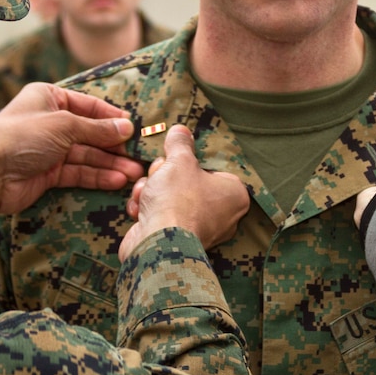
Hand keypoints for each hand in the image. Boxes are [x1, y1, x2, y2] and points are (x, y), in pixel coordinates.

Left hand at [0, 82, 144, 213]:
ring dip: (110, 164)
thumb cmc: (21, 137)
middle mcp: (50, 122)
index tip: (133, 128)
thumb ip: (97, 128)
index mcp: (49, 98)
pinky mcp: (48, 173)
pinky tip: (116, 180)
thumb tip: (126, 128)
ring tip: (133, 173)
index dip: (111, 117)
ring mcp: (49, 149)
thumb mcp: (64, 125)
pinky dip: (97, 176)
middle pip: (90, 132)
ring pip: (87, 155)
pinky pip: (78, 172)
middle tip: (138, 156)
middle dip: (114, 146)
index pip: (88, 105)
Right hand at [119, 125, 248, 261]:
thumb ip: (180, 143)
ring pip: (170, 198)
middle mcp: (224, 215)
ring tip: (146, 195)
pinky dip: (147, 212)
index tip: (174, 159)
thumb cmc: (178, 200)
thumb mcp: (179, 161)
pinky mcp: (176, 242)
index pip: (211, 167)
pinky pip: (161, 217)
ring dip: (151, 191)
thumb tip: (181, 130)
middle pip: (187, 182)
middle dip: (164, 176)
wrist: (156, 244)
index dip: (186, 161)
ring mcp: (200, 231)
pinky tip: (140, 212)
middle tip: (159, 176)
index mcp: (234, 194)